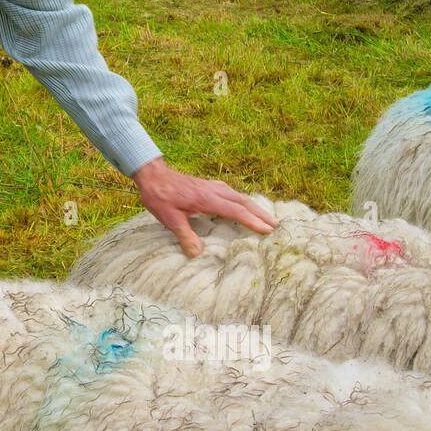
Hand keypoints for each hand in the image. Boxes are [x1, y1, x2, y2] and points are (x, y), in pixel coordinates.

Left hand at [132, 158, 276, 258]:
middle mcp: (214, 190)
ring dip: (254, 207)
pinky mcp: (209, 186)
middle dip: (261, 213)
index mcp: (207, 199)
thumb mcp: (169, 219)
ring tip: (267, 217)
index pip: (235, 211)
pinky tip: (245, 206)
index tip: (267, 230)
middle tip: (277, 225)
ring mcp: (213, 186)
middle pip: (243, 202)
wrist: (153, 175)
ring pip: (240, 196)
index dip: (252, 221)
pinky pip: (232, 193)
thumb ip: (185, 235)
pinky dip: (244, 201)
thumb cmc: (160, 197)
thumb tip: (197, 254)